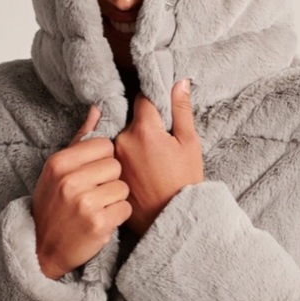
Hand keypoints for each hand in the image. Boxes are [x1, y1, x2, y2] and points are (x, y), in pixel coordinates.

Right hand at [32, 105, 132, 278]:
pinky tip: (102, 221)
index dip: (103, 160)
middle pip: (116, 166)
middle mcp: (70, 181)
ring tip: (98, 208)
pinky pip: (125, 208)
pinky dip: (118, 216)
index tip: (92, 174)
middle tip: (95, 195)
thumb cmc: (52, 206)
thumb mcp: (57, 171)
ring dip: (115, 199)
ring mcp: (84, 203)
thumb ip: (80, 141)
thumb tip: (98, 109)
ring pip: (123, 187)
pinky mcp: (99, 224)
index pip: (104, 144)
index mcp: (59, 163)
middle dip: (110, 180)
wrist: (42, 249)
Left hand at [114, 79, 203, 236]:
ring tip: (149, 158)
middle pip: (129, 118)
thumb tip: (178, 81)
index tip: (160, 109)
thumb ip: (181, 110)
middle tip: (157, 140)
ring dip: (131, 139)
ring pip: (120, 136)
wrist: (172, 219)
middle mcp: (122, 141)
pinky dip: (124, 156)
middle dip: (142, 123)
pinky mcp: (109, 173)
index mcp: (144, 130)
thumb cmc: (185, 182)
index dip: (153, 101)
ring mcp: (113, 159)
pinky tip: (139, 168)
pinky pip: (114, 155)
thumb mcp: (190, 144)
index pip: (142, 98)